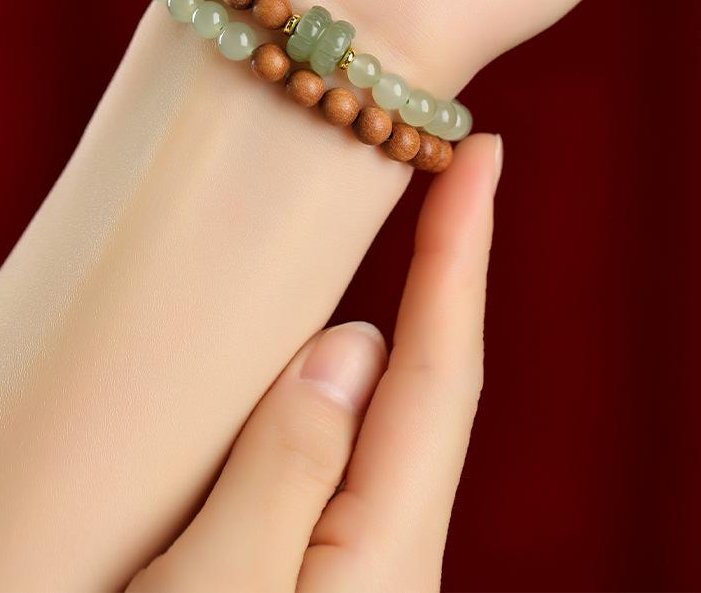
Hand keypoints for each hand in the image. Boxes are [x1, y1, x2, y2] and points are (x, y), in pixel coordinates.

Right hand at [126, 134, 499, 592]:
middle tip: (437, 174)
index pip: (437, 372)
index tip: (486, 151)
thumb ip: (286, 466)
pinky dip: (310, 400)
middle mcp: (389, 564)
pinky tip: (284, 383)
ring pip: (365, 426)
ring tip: (345, 263)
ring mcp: (355, 578)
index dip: (460, 251)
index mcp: (383, 556)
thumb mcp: (215, 586)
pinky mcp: (309, 586)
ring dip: (362, 338)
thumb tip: (353, 343)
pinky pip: (328, 464)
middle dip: (433, 277)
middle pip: (416, 389)